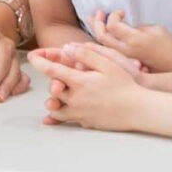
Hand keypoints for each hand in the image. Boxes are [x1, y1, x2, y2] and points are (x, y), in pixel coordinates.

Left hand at [29, 44, 146, 130]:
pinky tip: (52, 118)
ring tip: (55, 94)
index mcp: (79, 82)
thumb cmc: (125, 85)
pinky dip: (59, 116)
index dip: (39, 61)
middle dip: (51, 82)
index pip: (52, 70)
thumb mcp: (107, 64)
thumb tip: (66, 48)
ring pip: (56, 109)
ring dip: (53, 101)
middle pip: (53, 90)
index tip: (31, 56)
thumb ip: (85, 54)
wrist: (139, 110)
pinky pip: (67, 120)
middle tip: (54, 76)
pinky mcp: (86, 123)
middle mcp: (76, 99)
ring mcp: (80, 113)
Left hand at [88, 10, 171, 72]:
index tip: (122, 12)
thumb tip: (124, 26)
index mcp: (134, 39)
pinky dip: (101, 39)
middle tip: (100, 12)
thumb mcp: (155, 29)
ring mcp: (123, 57)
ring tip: (92, 18)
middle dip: (98, 22)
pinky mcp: (124, 61)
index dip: (113, 15)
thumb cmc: (167, 45)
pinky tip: (99, 31)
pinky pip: (107, 50)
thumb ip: (136, 26)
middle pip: (102, 36)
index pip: (112, 25)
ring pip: (102, 44)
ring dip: (96, 29)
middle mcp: (125, 50)